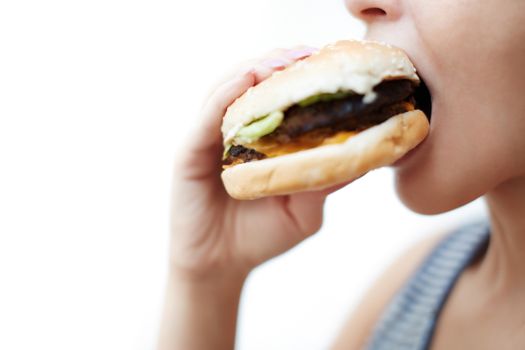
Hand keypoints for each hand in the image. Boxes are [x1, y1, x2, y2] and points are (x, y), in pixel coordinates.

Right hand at [170, 46, 345, 280]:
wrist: (221, 265)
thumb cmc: (261, 236)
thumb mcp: (303, 209)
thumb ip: (324, 181)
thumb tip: (365, 154)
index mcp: (260, 140)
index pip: (278, 96)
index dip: (301, 75)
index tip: (330, 61)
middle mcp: (234, 131)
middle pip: (253, 81)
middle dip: (281, 63)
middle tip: (311, 53)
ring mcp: (209, 138)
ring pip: (228, 88)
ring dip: (255, 68)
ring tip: (284, 60)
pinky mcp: (189, 151)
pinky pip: (207, 114)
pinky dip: (227, 93)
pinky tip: (248, 79)